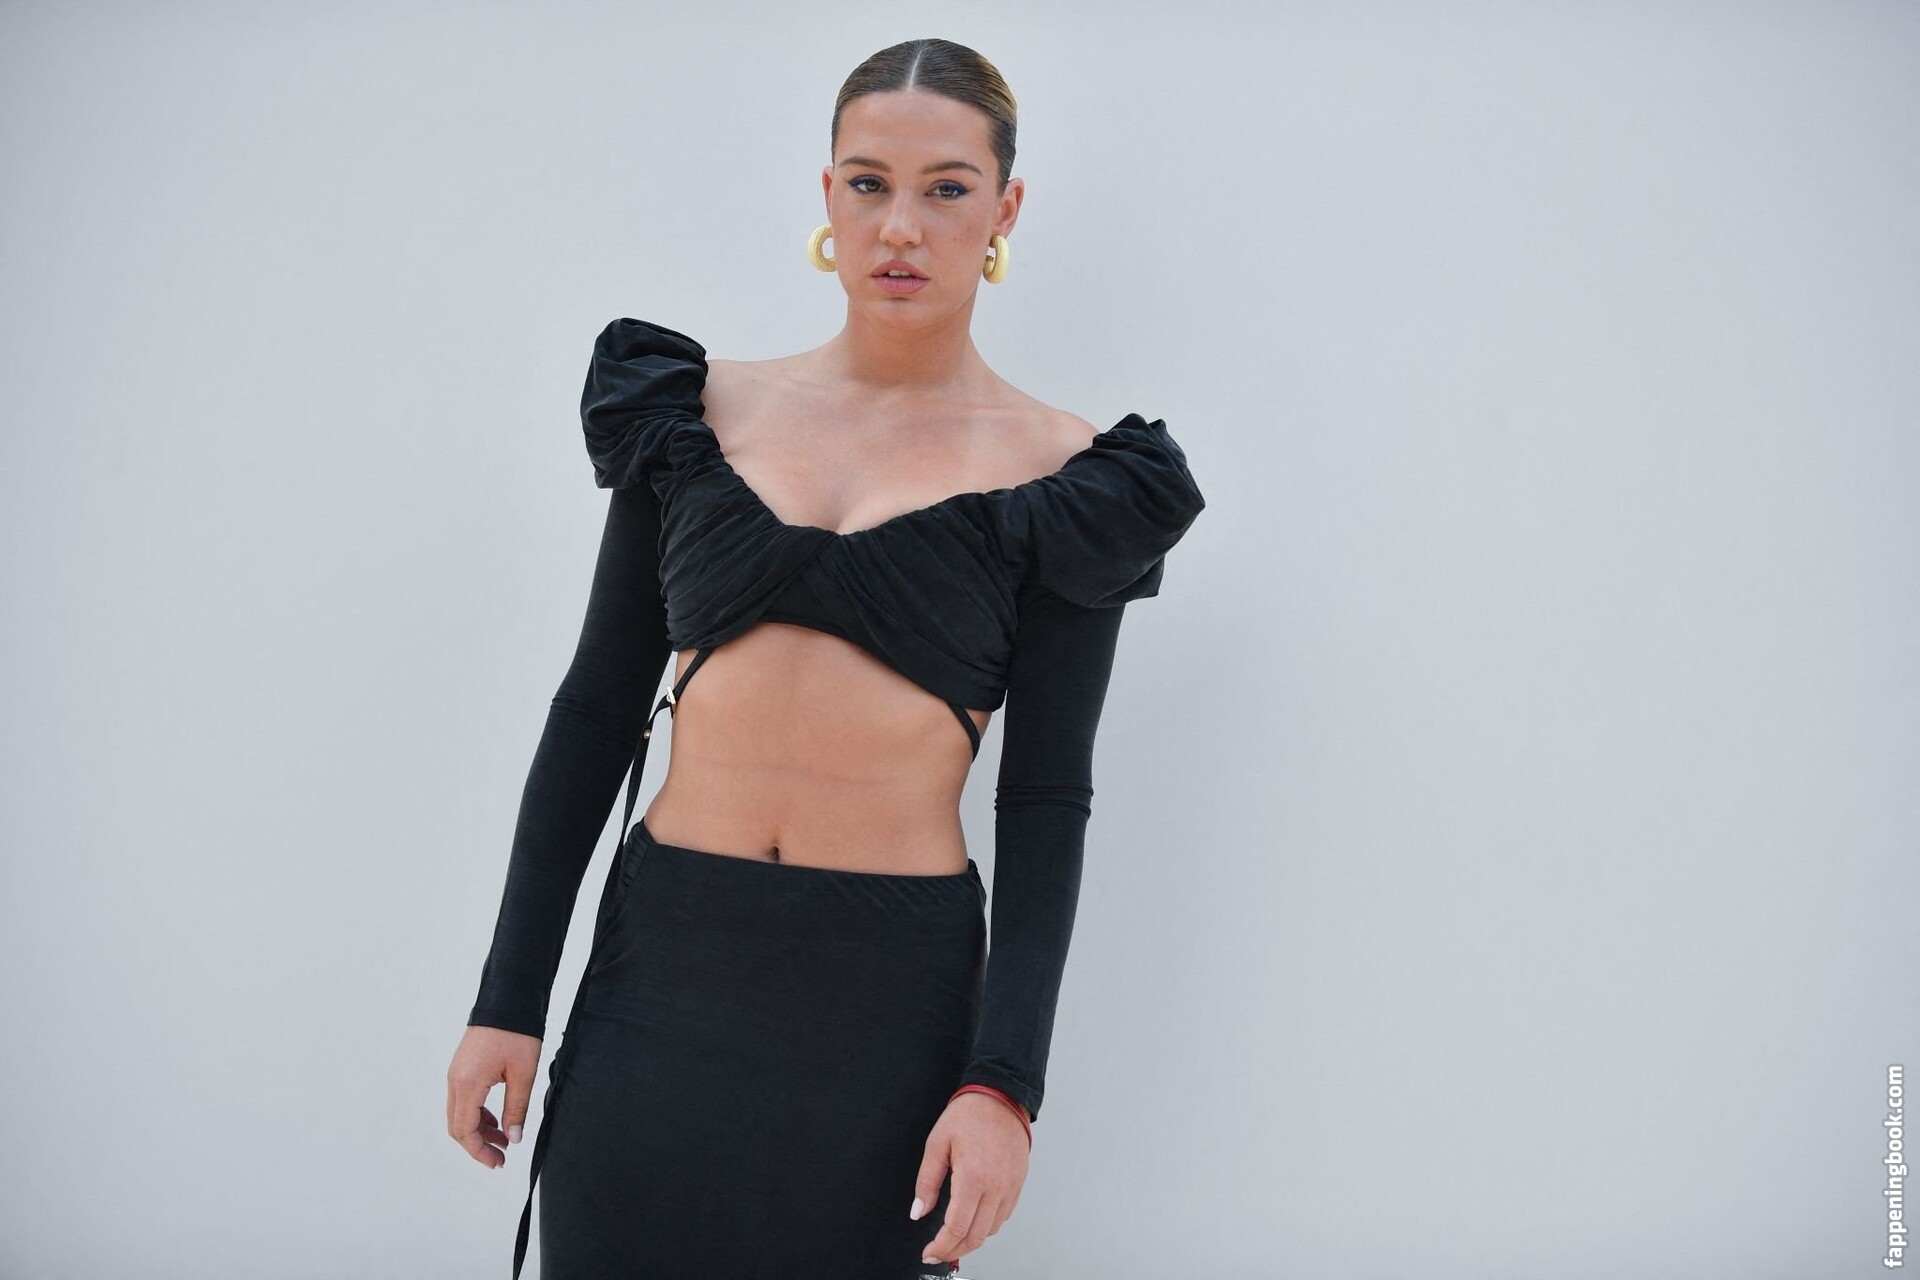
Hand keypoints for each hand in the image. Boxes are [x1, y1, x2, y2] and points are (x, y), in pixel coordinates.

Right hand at [446, 1024, 541, 1168]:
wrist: (508, 999)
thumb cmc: (516, 1033)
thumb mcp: (523, 1074)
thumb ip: (516, 1109)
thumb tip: (513, 1138)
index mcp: (467, 1084)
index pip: (465, 1131)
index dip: (480, 1152)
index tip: (498, 1162)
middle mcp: (455, 1081)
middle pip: (457, 1126)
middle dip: (477, 1145)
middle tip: (501, 1157)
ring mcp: (456, 1073)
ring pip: (459, 1114)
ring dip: (478, 1130)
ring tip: (504, 1138)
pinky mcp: (462, 1067)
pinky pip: (463, 1100)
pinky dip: (477, 1114)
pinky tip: (497, 1119)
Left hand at [911, 1091, 1030, 1266]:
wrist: (1002, 1097)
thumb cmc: (970, 1115)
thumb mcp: (937, 1143)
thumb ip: (927, 1182)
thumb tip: (919, 1210)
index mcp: (973, 1178)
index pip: (957, 1228)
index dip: (941, 1246)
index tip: (929, 1252)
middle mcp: (995, 1187)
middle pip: (975, 1236)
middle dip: (954, 1250)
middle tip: (938, 1252)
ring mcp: (1010, 1187)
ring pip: (991, 1230)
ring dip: (971, 1239)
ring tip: (953, 1238)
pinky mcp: (1018, 1184)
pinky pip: (1003, 1216)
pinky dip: (987, 1225)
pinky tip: (974, 1220)